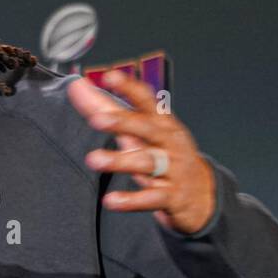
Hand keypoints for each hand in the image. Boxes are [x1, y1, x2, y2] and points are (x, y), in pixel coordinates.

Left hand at [67, 70, 216, 235]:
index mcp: (161, 122)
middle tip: (96, 119)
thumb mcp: (139, 130)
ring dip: (120, 161)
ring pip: (147, 162)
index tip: (109, 76)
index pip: (147, 100)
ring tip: (93, 160)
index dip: (129, 88)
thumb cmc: (162, 152)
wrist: (201, 192)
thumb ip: (105, 108)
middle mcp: (168, 142)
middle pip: (147, 129)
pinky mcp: (171, 196)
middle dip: (124, 122)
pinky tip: (110, 201)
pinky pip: (151, 198)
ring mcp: (172, 169)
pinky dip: (132, 200)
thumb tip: (76, 85)